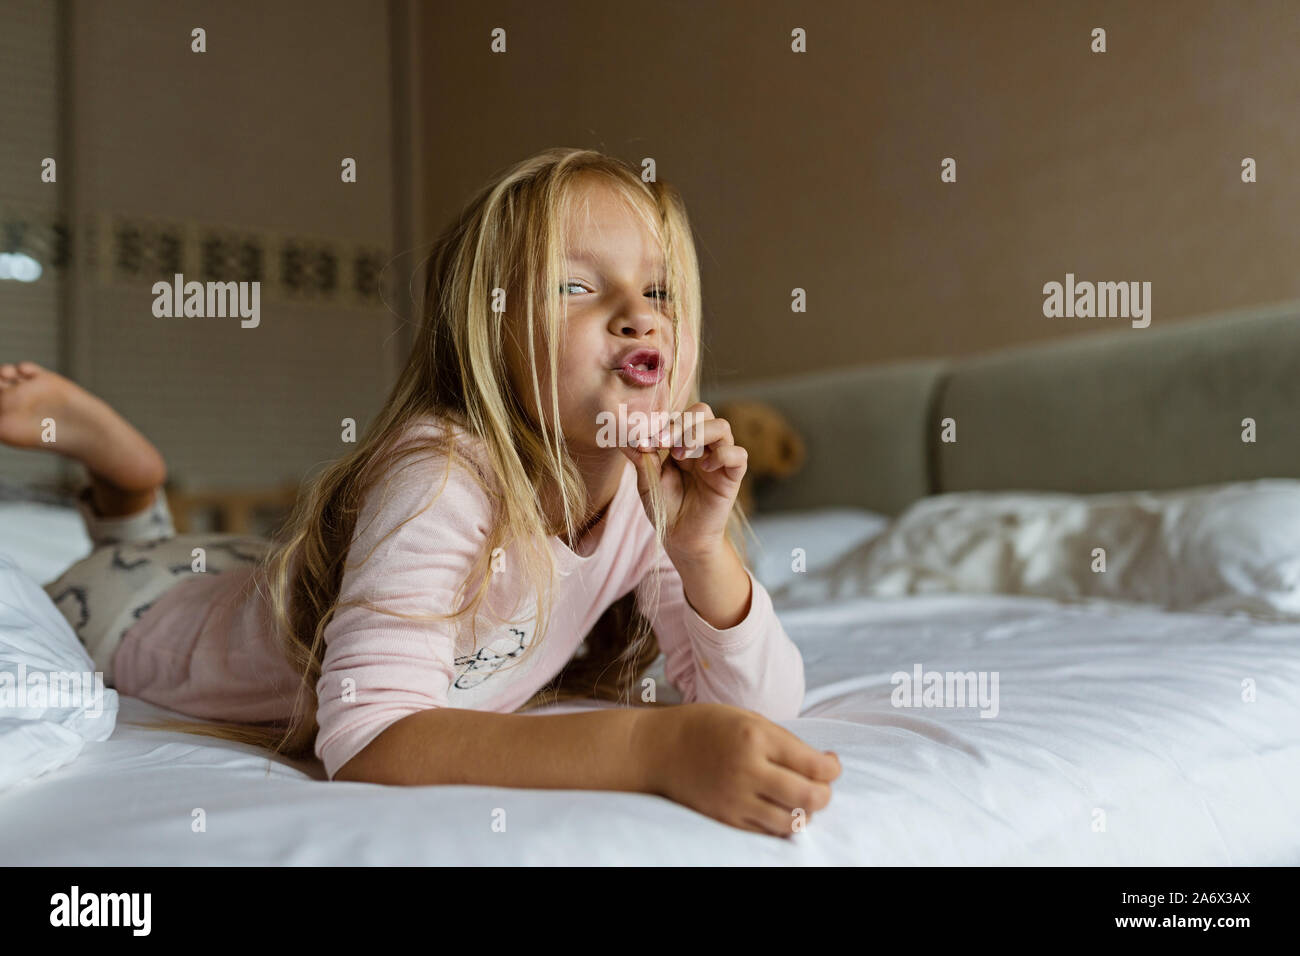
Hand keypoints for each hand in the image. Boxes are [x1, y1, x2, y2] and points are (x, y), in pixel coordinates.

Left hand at [618, 402, 746, 562]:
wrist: (680, 538)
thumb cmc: (664, 508)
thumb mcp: (647, 481)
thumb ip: (641, 458)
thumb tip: (626, 436)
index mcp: (682, 443)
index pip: (680, 414)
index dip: (664, 421)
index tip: (647, 439)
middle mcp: (703, 447)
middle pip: (703, 412)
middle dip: (682, 423)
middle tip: (663, 442)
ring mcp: (719, 460)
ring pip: (722, 427)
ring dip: (699, 434)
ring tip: (680, 454)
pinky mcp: (732, 477)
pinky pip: (739, 455)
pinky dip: (723, 455)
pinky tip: (705, 468)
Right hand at [634, 702, 841, 836]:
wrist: (659, 749)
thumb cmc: (707, 727)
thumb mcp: (748, 718)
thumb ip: (784, 742)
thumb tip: (821, 765)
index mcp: (756, 738)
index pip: (814, 764)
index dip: (833, 767)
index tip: (831, 764)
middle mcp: (747, 771)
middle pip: (810, 797)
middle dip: (825, 794)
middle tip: (821, 786)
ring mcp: (735, 799)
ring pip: (792, 821)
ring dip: (806, 812)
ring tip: (799, 798)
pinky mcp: (725, 818)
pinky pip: (767, 832)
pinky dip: (781, 823)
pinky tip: (778, 808)